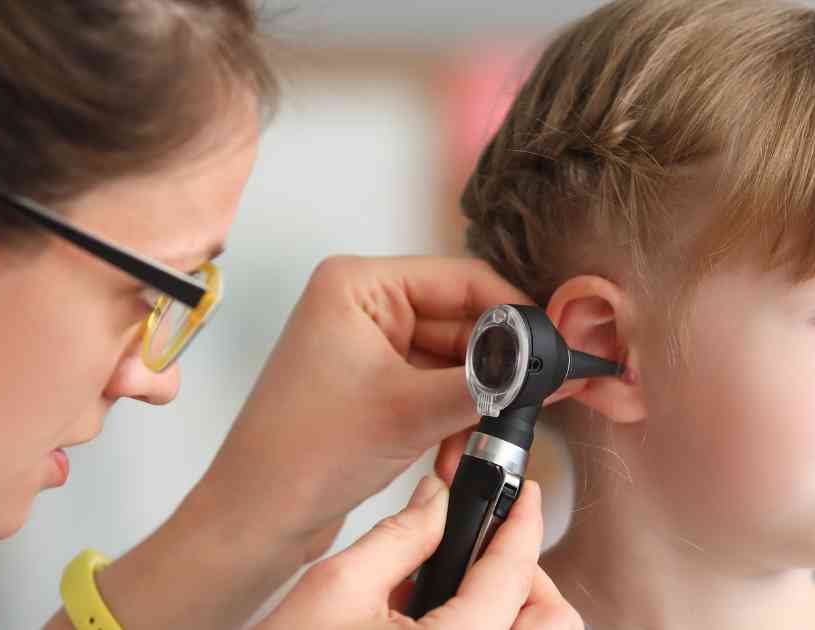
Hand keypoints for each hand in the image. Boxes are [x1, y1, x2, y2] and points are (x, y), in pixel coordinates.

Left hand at [77, 256, 535, 629]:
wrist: (256, 519)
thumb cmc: (301, 454)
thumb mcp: (410, 411)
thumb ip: (488, 381)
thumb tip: (548, 363)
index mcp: (359, 285)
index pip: (463, 280)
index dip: (517, 313)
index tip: (558, 344)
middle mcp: (364, 306)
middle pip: (464, 322)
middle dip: (498, 369)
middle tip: (539, 399)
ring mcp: (370, 348)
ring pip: (456, 362)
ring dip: (476, 404)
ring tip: (488, 440)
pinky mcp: (376, 387)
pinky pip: (438, 390)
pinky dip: (456, 421)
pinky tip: (457, 456)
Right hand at [257, 476, 581, 629]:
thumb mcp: (338, 587)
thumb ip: (401, 535)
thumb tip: (437, 499)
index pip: (514, 575)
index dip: (522, 524)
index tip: (522, 498)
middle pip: (552, 622)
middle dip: (529, 577)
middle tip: (490, 551)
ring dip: (516, 612)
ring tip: (465, 590)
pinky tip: (449, 621)